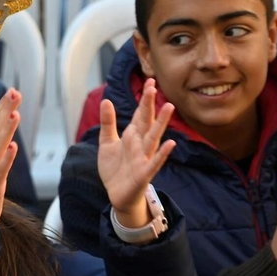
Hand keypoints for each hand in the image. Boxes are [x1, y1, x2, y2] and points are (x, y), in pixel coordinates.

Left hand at [96, 83, 175, 230]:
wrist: (117, 194)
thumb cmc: (115, 168)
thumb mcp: (107, 142)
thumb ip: (108, 122)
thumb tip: (106, 100)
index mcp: (133, 136)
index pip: (140, 114)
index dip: (144, 99)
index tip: (150, 81)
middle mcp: (140, 144)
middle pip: (146, 122)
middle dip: (149, 105)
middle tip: (153, 87)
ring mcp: (144, 158)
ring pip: (153, 138)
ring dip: (161, 123)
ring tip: (169, 107)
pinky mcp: (144, 173)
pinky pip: (154, 163)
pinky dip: (162, 154)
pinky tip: (170, 143)